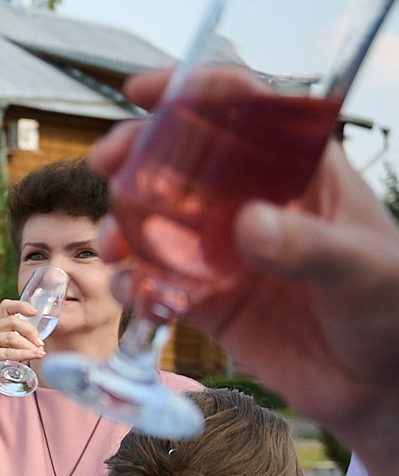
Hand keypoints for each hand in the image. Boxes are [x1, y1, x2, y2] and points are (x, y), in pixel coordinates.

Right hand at [0, 297, 46, 399]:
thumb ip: (7, 344)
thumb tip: (34, 344)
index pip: (5, 306)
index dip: (22, 306)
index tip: (35, 312)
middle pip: (12, 320)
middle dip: (31, 330)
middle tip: (40, 342)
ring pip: (12, 336)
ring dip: (29, 344)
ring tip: (39, 352)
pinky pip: (8, 353)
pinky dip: (24, 354)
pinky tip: (33, 356)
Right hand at [90, 69, 398, 450]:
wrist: (381, 385)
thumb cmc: (395, 310)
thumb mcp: (364, 270)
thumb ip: (310, 248)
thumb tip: (249, 225)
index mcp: (301, 175)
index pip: (246, 115)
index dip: (194, 93)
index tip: (143, 90)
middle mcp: (255, 206)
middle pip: (184, 163)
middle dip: (136, 158)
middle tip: (105, 165)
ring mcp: (227, 255)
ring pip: (158, 224)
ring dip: (124, 227)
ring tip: (113, 244)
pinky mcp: (209, 303)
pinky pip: (157, 286)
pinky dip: (135, 287)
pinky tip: (135, 294)